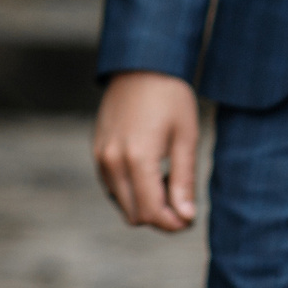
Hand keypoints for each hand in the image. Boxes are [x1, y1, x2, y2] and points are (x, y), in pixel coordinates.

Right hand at [93, 70, 199, 231]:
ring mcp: (100, 156)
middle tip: (182, 198)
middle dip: (160, 216)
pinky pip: (112, 186)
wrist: (140, 64)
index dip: (174, 224)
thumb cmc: (170, 97)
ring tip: (166, 180)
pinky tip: (149, 171)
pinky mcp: (97, 150)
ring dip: (144, 203)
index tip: (190, 217)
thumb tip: (185, 217)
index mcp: (137, 158)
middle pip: (135, 215)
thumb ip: (184, 181)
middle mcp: (112, 161)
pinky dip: (131, 190)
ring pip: (122, 203)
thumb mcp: (186, 138)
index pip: (152, 213)